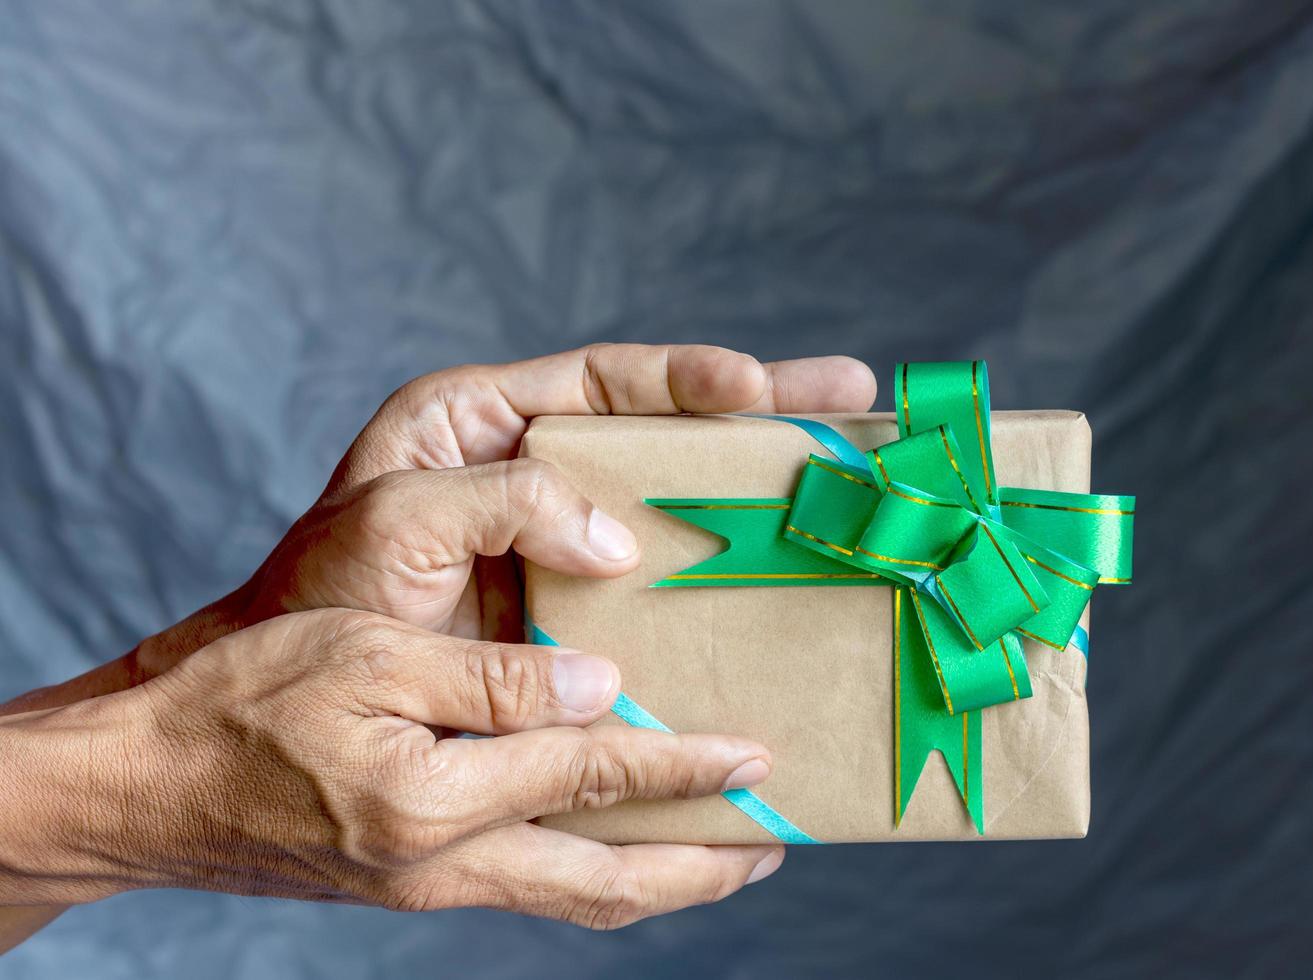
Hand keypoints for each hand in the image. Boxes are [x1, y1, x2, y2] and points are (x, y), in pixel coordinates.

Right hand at [1, 610, 782, 927]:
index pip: (598, 775)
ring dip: (662, 881)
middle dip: (704, 866)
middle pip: (613, 881)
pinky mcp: (415, 886)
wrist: (146, 791)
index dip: (686, 763)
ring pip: (580, 898)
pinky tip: (616, 844)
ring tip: (724, 858)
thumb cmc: (245, 705)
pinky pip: (535, 890)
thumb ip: (489, 681)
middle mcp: (450, 865)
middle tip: (776, 844)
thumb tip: (598, 688)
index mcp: (440, 800)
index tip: (758, 755)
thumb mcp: (364, 658)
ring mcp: (434, 886)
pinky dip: (599, 874)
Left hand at [128, 343, 875, 678]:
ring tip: (849, 482)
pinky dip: (724, 592)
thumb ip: (500, 502)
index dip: (688, 377)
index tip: (757, 387)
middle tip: (854, 398)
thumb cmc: (320, 603)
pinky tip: (784, 595)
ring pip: (680, 507)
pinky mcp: (579, 620)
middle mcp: (535, 477)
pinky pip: (666, 595)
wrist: (291, 718)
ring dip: (761, 496)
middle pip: (668, 431)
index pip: (605, 380)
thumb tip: (618, 542)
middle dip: (762, 414)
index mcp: (483, 425)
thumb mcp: (392, 524)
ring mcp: (562, 551)